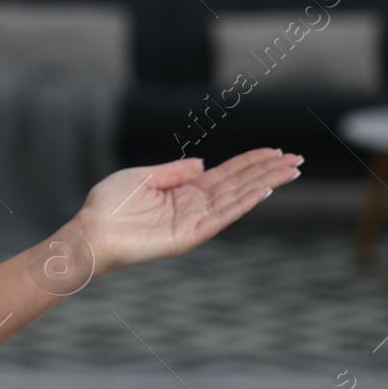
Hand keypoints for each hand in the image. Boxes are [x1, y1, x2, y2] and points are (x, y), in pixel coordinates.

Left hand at [68, 148, 303, 274]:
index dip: (250, 163)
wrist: (90, 231)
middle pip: (239, 184)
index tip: (275, 152)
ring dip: (265, 184)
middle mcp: (194, 207)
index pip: (226, 174)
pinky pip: (221, 217)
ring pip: (237, 198)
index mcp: (183, 192)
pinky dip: (243, 204)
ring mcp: (194, 222)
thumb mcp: (142, 177)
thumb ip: (174, 170)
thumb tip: (203, 163)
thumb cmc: (108, 206)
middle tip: (297, 160)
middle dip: (267, 172)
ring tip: (291, 171)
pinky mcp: (188, 236)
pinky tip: (263, 191)